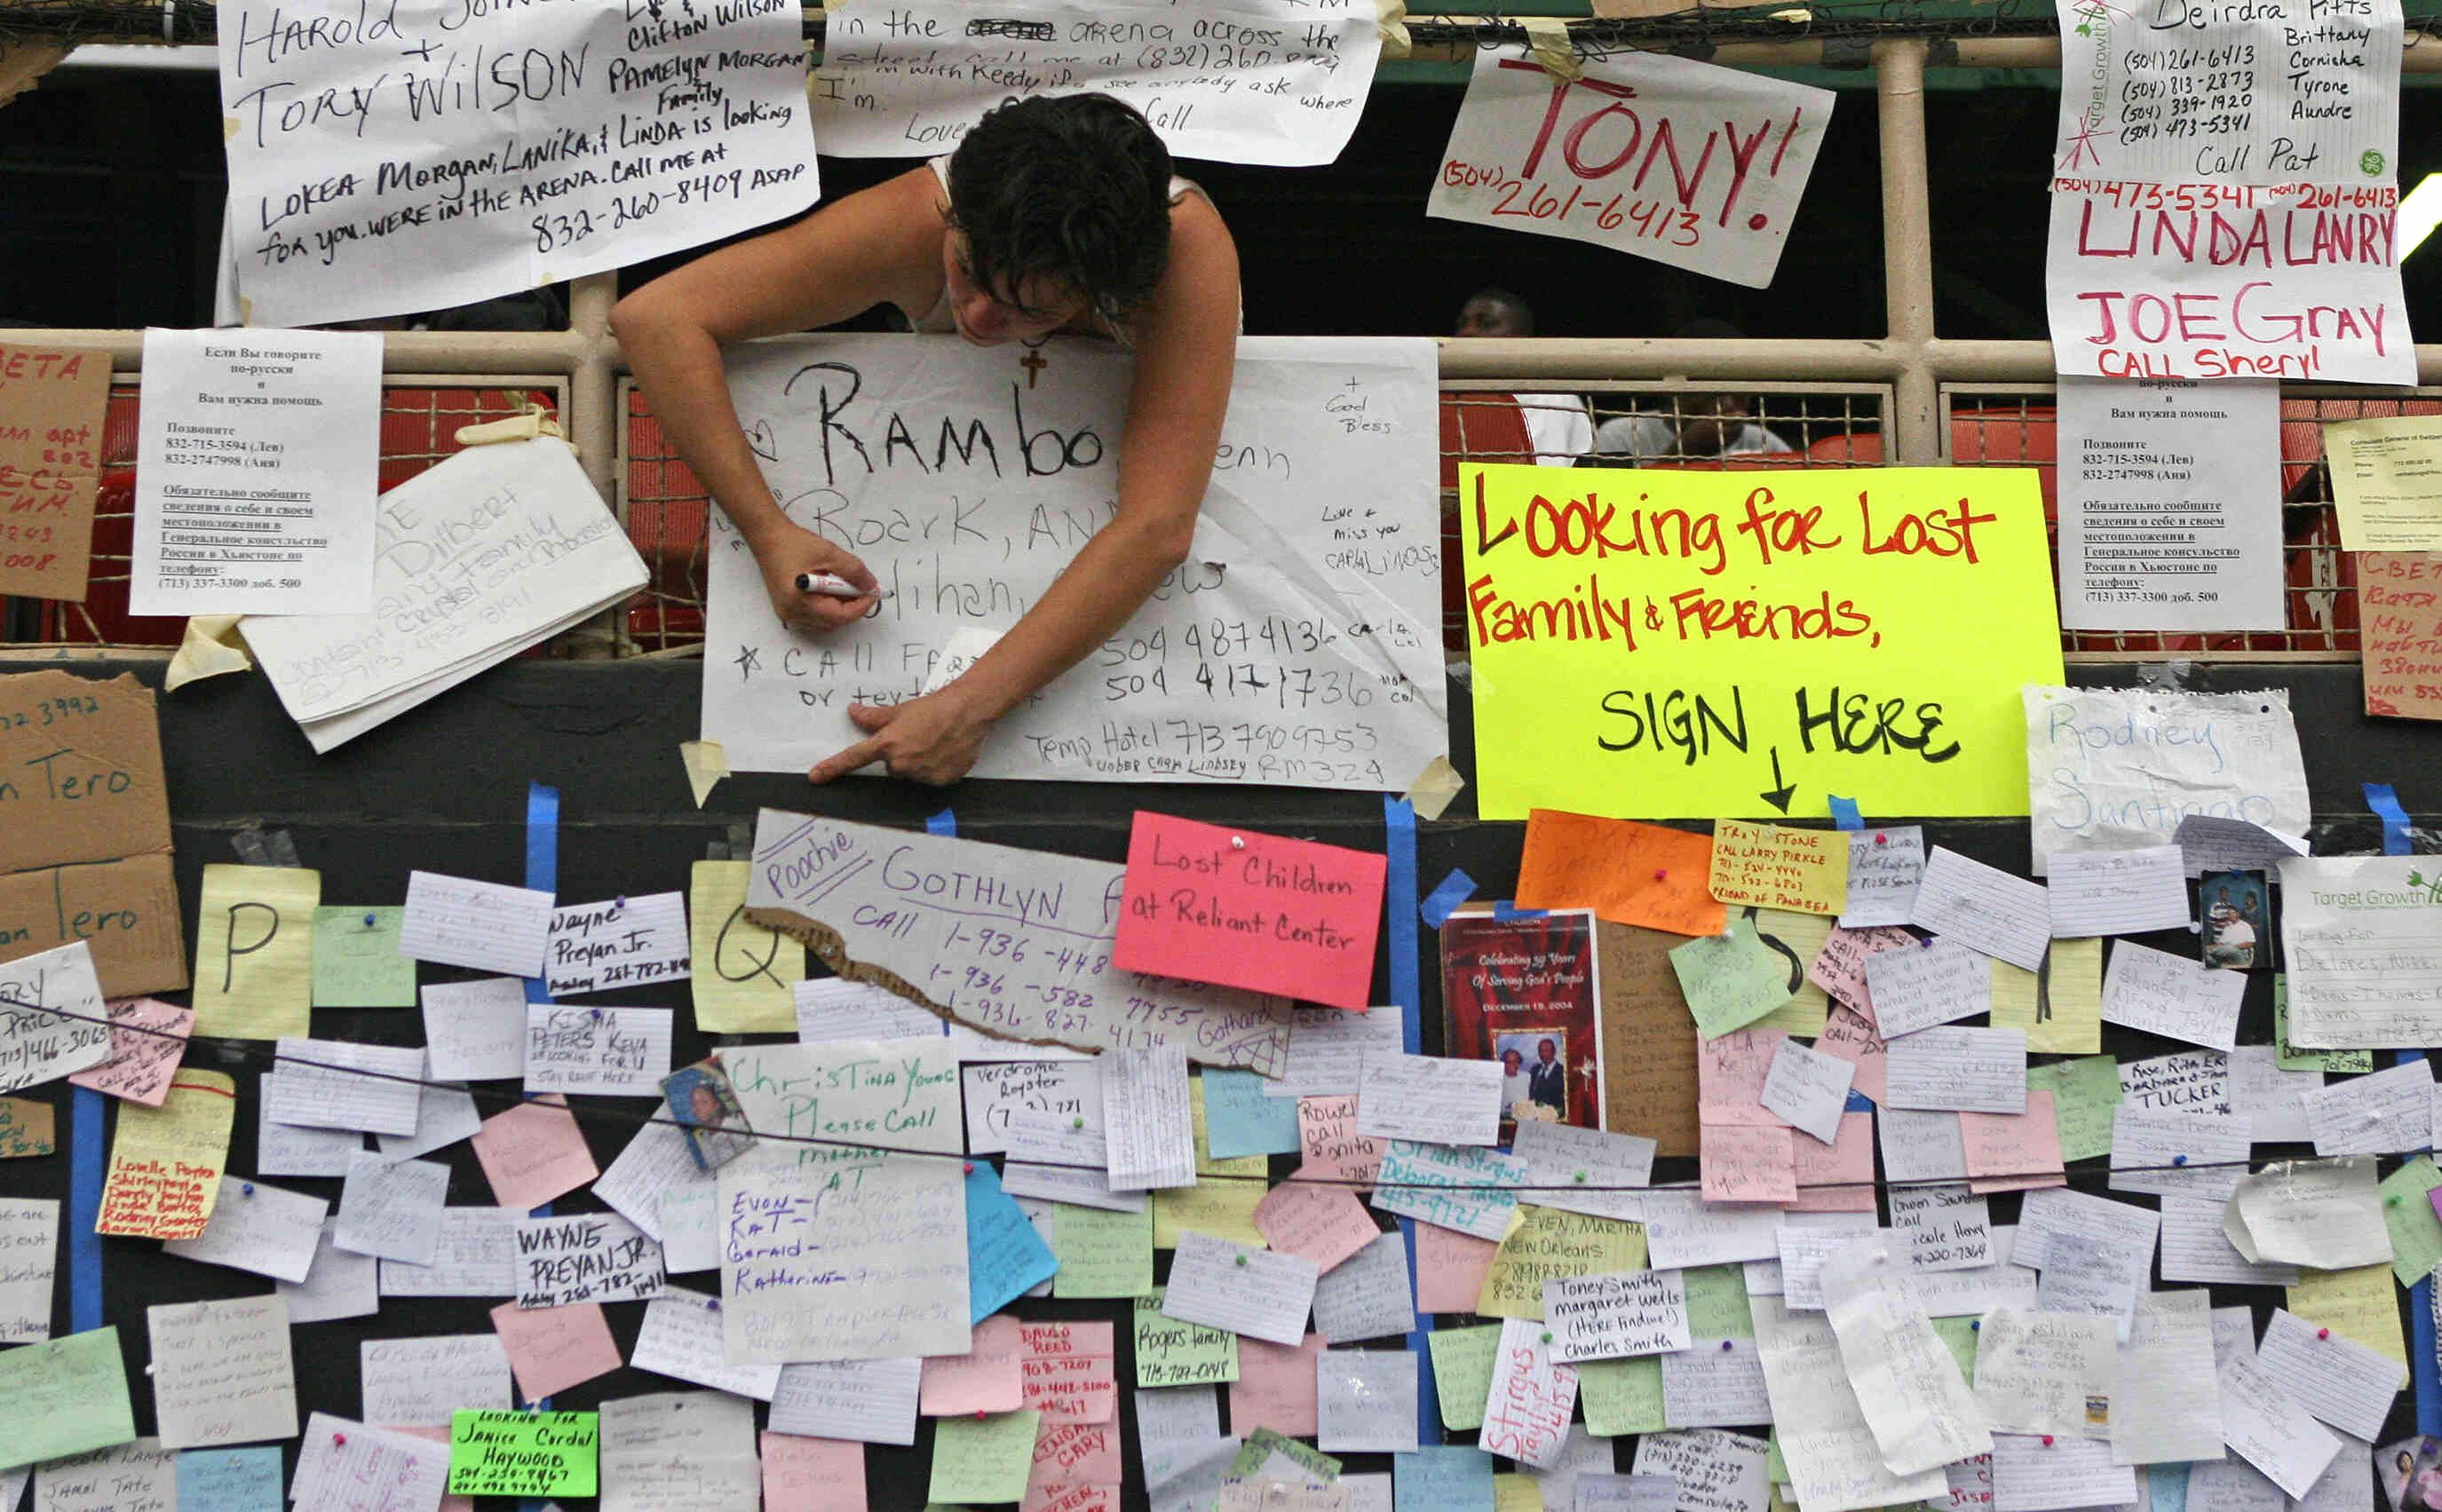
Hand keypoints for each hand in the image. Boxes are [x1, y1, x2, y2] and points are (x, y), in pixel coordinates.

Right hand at [751, 518, 877, 633]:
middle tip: (862, 589)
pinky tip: (831, 593)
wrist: (769, 538)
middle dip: (852, 608)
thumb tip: (871, 587)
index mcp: (799, 600)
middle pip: (833, 623)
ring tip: (845, 588)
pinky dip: (828, 610)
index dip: (861, 606)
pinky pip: (814, 620)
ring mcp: (787, 614)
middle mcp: (791, 613)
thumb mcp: (830, 553)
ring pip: (825, 624)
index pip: (839, 616)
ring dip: (841, 610)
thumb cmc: (796, 544)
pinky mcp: (786, 610)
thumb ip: (854, 571)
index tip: (874, 592)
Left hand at [808, 686, 992, 786]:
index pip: (853, 758)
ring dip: (919, 763)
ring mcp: (921, 774)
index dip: (832, 768)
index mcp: (887, 744)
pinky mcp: (940, 781)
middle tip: (917, 738)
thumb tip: (853, 712)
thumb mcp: (900, 710)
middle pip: (892, 768)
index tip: (815, 777)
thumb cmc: (934, 707)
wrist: (968, 711)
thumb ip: (874, 717)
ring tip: (934, 743)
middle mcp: (901, 763)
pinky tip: (946, 751)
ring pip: (912, 774)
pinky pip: (932, 778)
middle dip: (901, 756)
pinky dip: (937, 767)